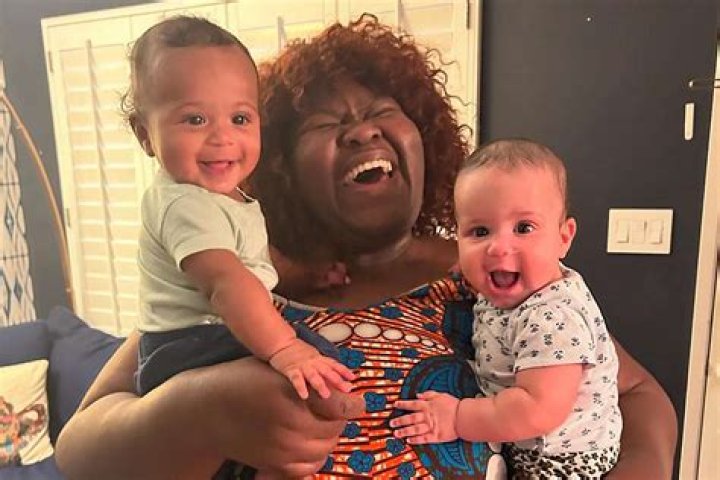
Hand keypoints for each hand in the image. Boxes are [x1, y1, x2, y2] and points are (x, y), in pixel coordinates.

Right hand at [207, 358, 363, 476]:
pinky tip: (311, 442)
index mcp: (291, 396)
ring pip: (325, 448)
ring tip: (321, 424)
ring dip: (329, 436)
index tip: (359, 400)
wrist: (207, 412)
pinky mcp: (274, 463)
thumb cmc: (242, 381)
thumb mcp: (276, 370)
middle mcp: (288, 426)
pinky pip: (308, 465)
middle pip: (334, 429)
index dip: (353, 402)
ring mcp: (282, 449)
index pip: (338, 405)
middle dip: (339, 418)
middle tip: (335, 409)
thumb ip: (308, 377)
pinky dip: (316, 455)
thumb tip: (341, 385)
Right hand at [269, 338, 354, 398]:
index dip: (344, 371)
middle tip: (347, 390)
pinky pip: (296, 379)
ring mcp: (302, 366)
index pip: (334, 364)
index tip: (353, 378)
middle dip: (337, 380)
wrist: (281, 343)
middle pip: (327, 371)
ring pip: (313, 375)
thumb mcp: (314, 357)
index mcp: (319, 359)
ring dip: (320, 385)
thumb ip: (324, 367)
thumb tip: (337, 378)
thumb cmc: (298, 353)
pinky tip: (304, 395)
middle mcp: (313, 362)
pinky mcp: (290, 370)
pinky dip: (300, 387)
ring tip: (326, 395)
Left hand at [391, 391, 460, 443]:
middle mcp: (426, 416)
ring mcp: (430, 427)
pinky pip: (423, 439)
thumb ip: (428, 394)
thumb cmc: (453, 405)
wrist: (463, 417)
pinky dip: (415, 440)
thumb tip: (418, 395)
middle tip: (391, 423)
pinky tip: (409, 441)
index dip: (402, 404)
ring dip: (404, 431)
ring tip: (396, 434)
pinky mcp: (435, 436)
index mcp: (427, 405)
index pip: (412, 404)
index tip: (395, 405)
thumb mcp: (440, 395)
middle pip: (410, 418)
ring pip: (414, 429)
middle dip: (399, 421)